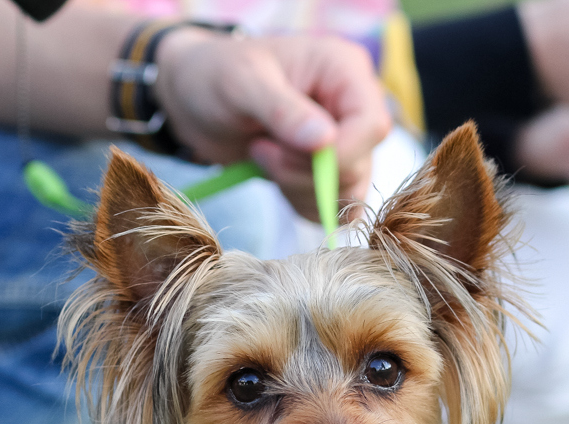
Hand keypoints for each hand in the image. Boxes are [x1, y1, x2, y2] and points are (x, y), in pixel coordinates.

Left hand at [154, 28, 392, 219]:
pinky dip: (300, 202)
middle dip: (305, 172)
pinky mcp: (330, 172)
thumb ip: (283, 111)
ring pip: (349, 193)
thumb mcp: (242, 83)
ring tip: (261, 156)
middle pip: (360, 164)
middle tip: (260, 150)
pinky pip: (333, 208)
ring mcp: (345, 141)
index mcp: (345, 70)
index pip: (373, 125)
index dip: (340, 153)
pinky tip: (271, 174)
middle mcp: (354, 106)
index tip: (288, 153)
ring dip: (299, 189)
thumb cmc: (216, 75)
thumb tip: (325, 141)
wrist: (195, 98)